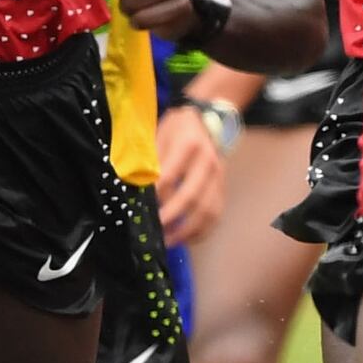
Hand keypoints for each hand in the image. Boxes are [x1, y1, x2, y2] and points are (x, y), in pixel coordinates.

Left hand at [151, 105, 225, 245]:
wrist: (204, 121)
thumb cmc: (174, 130)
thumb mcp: (158, 137)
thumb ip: (150, 162)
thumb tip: (139, 192)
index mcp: (188, 146)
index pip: (169, 177)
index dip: (155, 197)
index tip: (141, 210)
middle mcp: (208, 162)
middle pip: (191, 196)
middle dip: (171, 217)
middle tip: (155, 231)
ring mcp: (219, 176)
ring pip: (208, 210)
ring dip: (188, 230)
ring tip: (169, 241)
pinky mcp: (223, 187)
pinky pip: (216, 214)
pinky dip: (202, 230)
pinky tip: (186, 238)